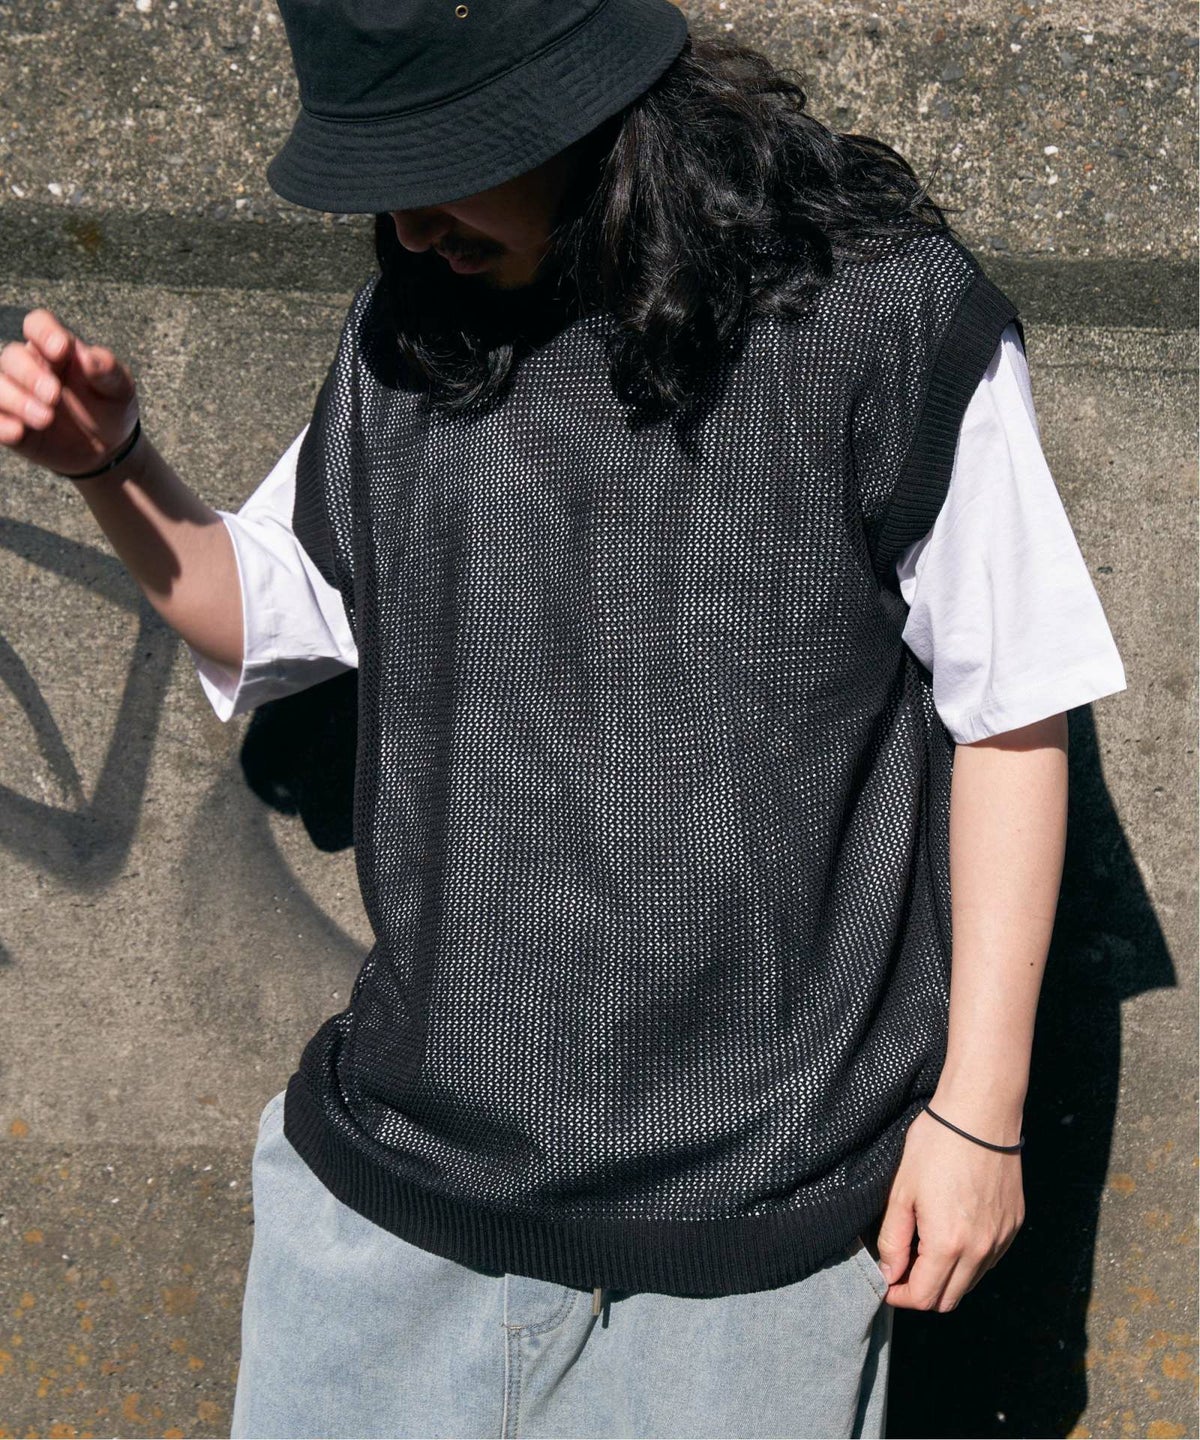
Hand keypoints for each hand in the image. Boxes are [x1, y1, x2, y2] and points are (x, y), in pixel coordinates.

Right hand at [0, 308, 139, 476]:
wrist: (108, 448)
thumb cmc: (111, 407)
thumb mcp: (120, 387)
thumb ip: (107, 369)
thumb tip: (88, 357)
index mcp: (56, 348)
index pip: (37, 324)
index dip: (44, 332)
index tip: (61, 350)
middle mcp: (30, 367)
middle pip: (12, 356)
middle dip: (29, 374)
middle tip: (54, 395)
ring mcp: (17, 394)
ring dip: (15, 400)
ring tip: (46, 419)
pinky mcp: (10, 422)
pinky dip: (0, 424)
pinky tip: (18, 433)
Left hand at [874, 1103, 1024, 1311]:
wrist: (980, 1114)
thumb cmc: (936, 1146)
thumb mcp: (902, 1191)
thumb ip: (894, 1238)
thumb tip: (889, 1272)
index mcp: (948, 1244)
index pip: (924, 1298)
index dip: (899, 1296)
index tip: (886, 1283)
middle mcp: (981, 1250)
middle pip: (949, 1299)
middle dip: (922, 1292)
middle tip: (901, 1268)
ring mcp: (1001, 1239)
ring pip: (971, 1282)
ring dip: (946, 1277)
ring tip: (924, 1247)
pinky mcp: (1014, 1225)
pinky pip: (989, 1259)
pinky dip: (968, 1260)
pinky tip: (951, 1232)